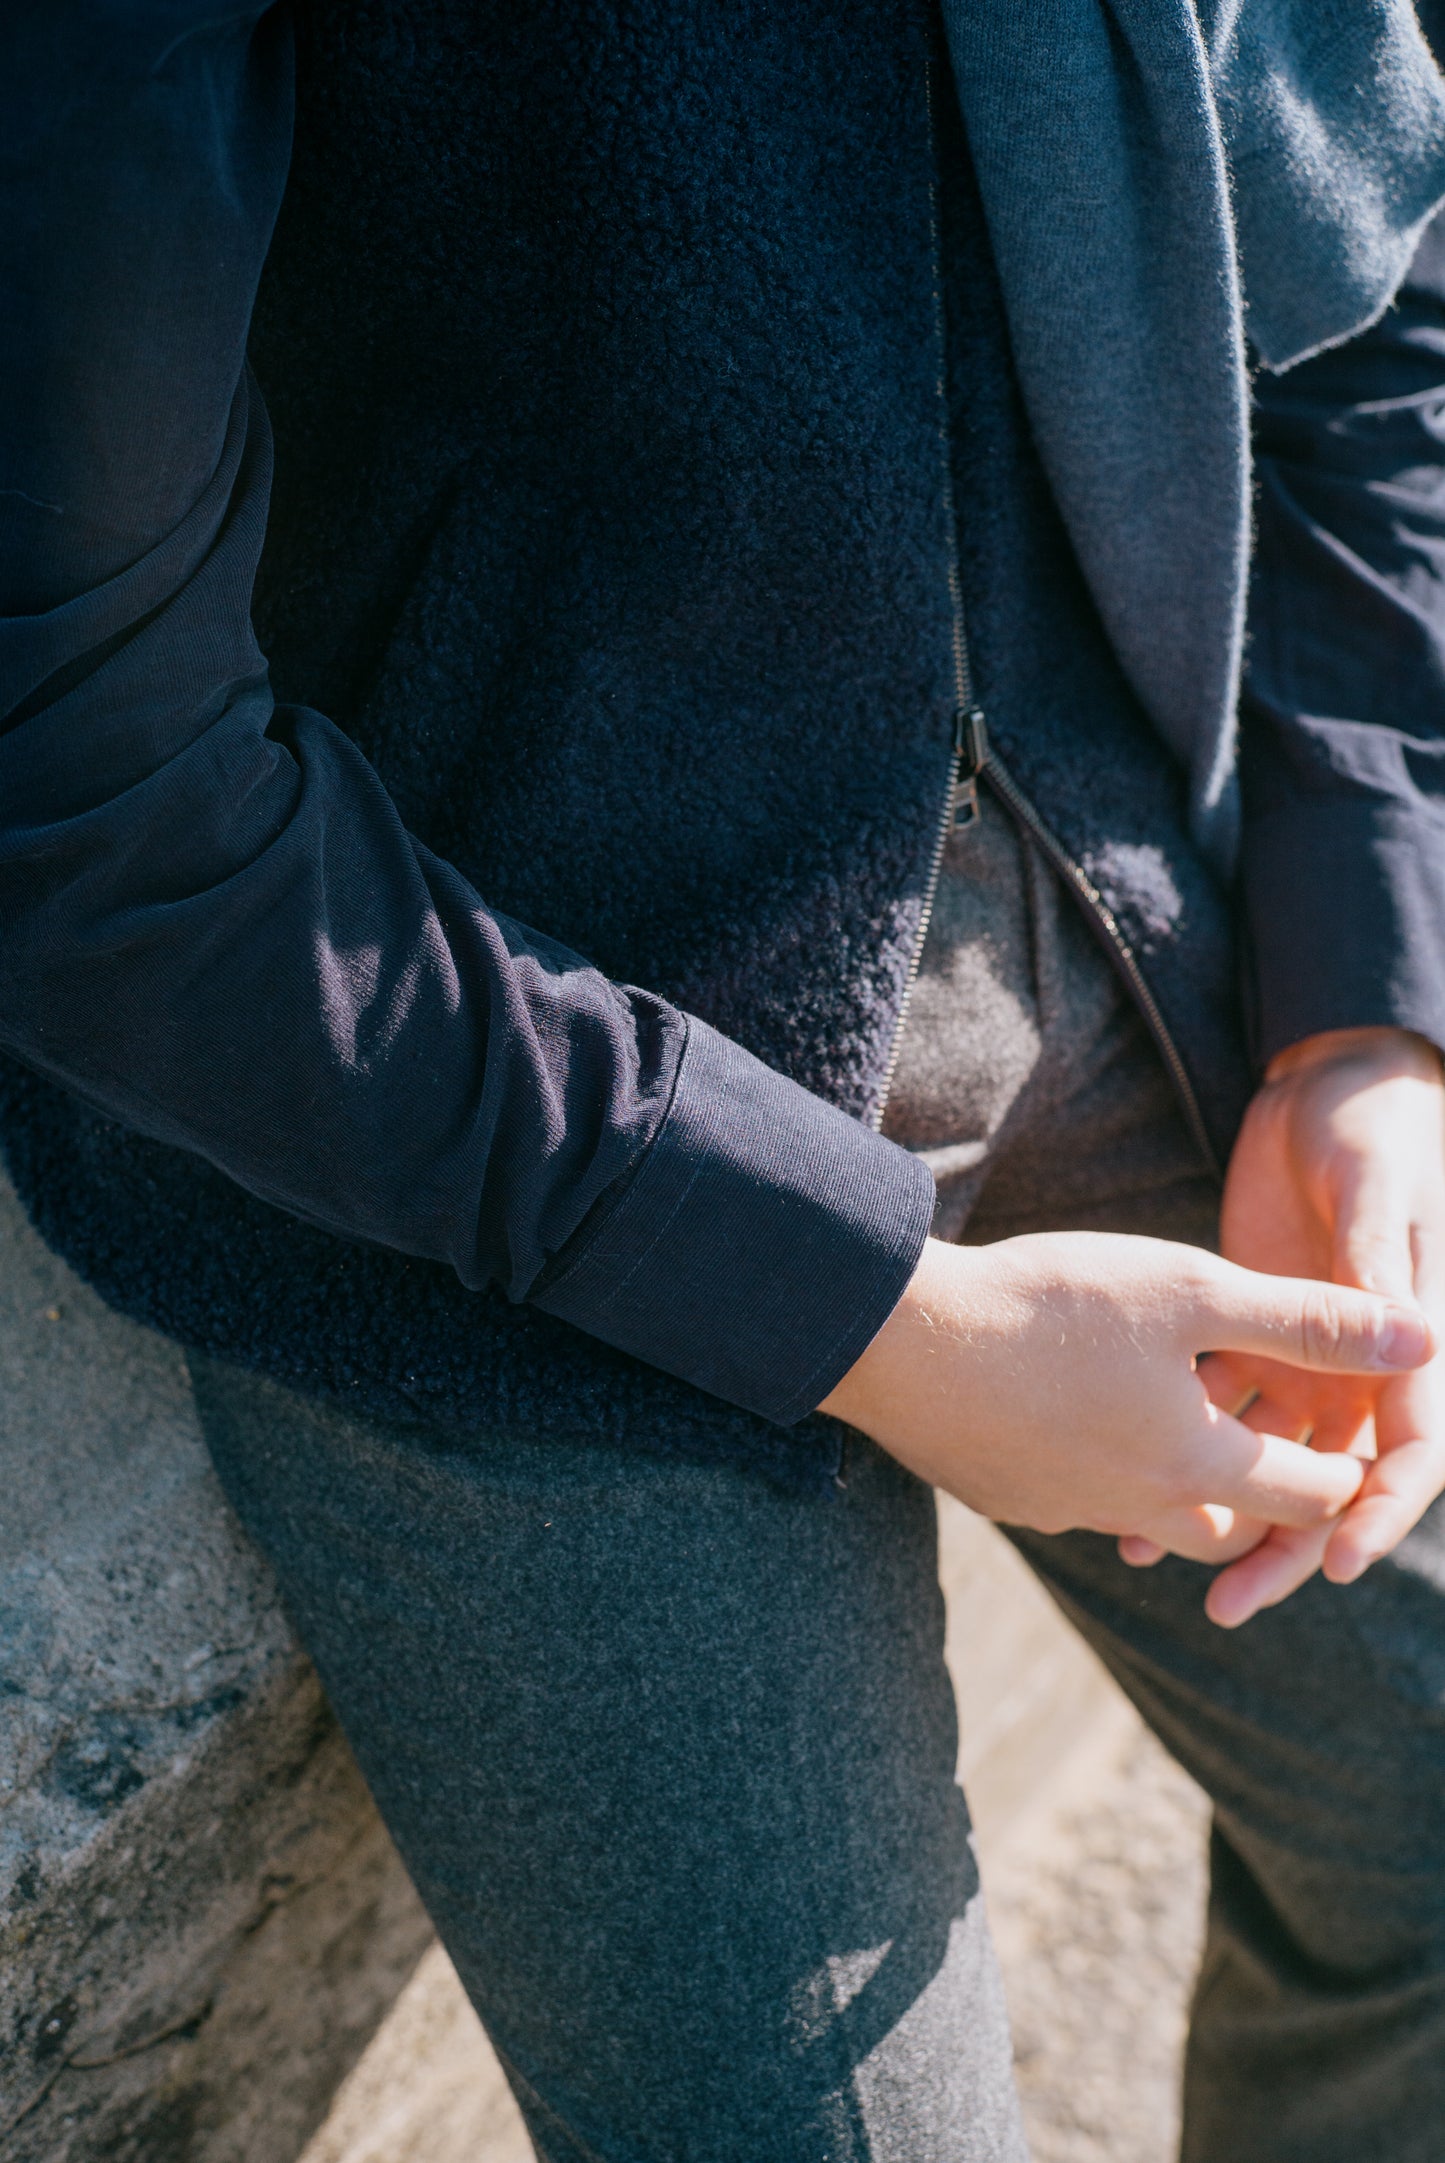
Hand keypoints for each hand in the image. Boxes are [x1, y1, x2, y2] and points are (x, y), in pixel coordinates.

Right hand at [820, 1230, 1430, 1545]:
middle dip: (1267, 1494)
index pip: (1314, 1496)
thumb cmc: (1053, 1304)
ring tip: (1175, 1420)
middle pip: (1236, 1529)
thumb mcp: (1192, 1290)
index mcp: (1199, 1463)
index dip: (1350, 1466)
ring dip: (1182, 1484)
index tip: (1352, 1425)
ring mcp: (1067, 1511)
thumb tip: (1424, 1341)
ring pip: (1154, 1519)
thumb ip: (1308, 1319)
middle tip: (1271, 1433)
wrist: (900, 1341)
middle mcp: (1140, 1508)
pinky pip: (1081, 1500)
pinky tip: (1081, 1413)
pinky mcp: (1009, 1500)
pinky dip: (1104, 1470)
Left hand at [1172, 1027, 1444, 1626]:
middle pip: (1334, 1478)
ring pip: (1269, 1455)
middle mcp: (1365, 1363)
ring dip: (1220, 1505)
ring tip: (1148, 1553)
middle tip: (1229, 1600)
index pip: (1410, 1449)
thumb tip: (1417, 1340)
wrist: (1328, 1084)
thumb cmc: (1371, 1126)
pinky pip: (1220, 1405)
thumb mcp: (1372, 1190)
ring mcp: (1306, 1353)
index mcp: (1416, 1336)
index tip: (1336, 1559)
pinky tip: (1119, 1481)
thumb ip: (1374, 1267)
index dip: (1376, 1509)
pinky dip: (1180, 1443)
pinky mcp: (1252, 1331)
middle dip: (1287, 1542)